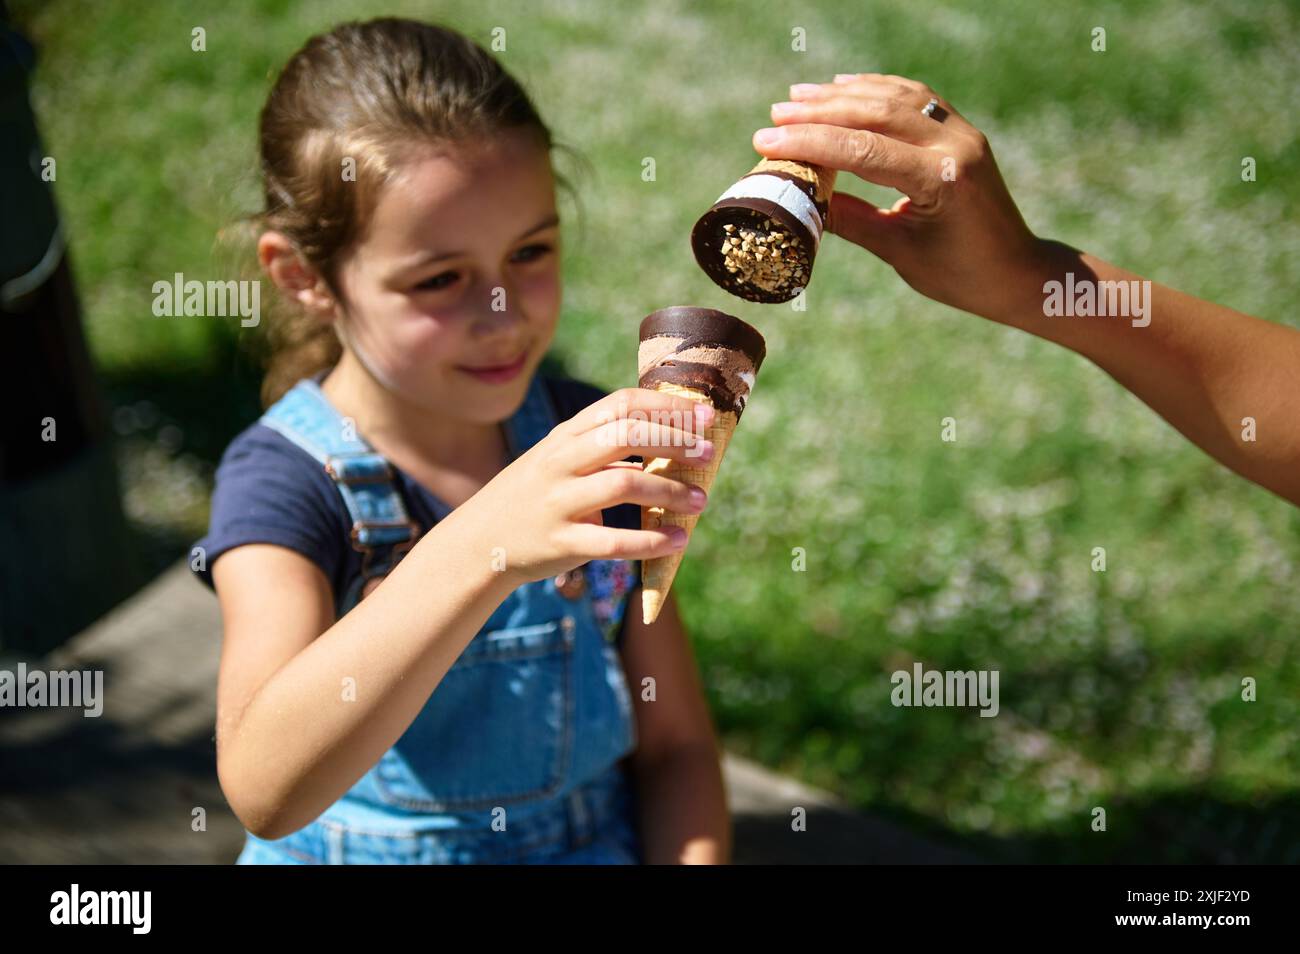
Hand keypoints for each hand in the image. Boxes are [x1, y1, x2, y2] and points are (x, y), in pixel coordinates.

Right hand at [464, 387, 714, 585]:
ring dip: (670, 491)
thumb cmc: (536, 495)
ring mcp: (558, 502)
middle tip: (708, 454)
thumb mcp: (561, 459)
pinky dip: (651, 541)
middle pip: (625, 436)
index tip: (703, 416)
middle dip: (674, 441)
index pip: (620, 404)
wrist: (481, 541)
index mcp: (566, 436)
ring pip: (624, 484)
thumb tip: (672, 442)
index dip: (666, 406)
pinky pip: (613, 542)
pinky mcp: (561, 542)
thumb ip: (604, 448)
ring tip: (700, 500)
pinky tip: (678, 539)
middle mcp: (560, 462)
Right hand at [755, 73, 1053, 322]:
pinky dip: (874, 90)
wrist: (1018, 272)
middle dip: (820, 112)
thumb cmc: (960, 275)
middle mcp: (956, 145)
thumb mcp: (899, 252)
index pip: (863, 150)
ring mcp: (962, 132)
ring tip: (797, 97)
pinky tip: (843, 88)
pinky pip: (913, 98)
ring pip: (893, 98)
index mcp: (943, 179)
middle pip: (875, 114)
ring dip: (842, 95)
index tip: (766, 140)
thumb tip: (799, 200)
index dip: (810, 143)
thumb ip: (851, 220)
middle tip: (775, 114)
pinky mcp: (961, 130)